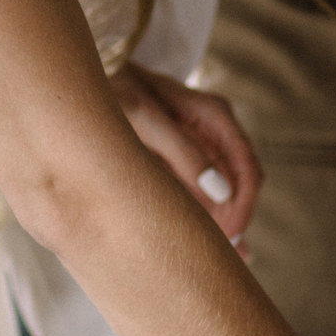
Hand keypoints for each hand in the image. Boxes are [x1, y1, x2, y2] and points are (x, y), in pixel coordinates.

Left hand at [108, 62, 263, 249]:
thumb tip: (222, 193)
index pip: (249, 169)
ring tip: (214, 257)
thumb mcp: (146, 119)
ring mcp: (203, 144)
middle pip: (243, 185)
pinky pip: (207, 191)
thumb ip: (184, 153)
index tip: (230, 236)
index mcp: (214, 116)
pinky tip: (209, 244)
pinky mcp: (186, 157)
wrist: (86, 79)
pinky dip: (209, 217)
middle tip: (218, 255)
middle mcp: (216, 130)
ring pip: (228, 192)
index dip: (243, 207)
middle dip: (236, 221)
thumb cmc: (114, 90)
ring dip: (224, 223)